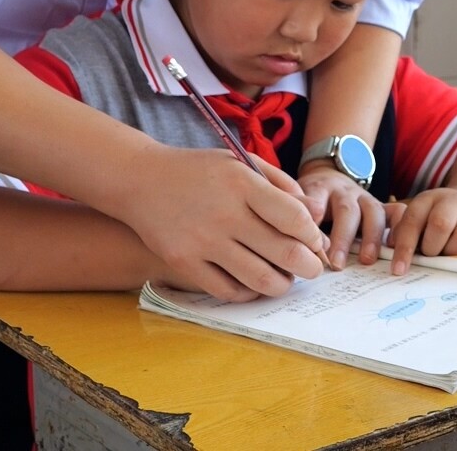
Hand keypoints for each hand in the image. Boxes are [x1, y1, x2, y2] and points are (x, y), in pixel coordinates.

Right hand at [115, 143, 327, 301]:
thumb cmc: (201, 172)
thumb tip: (316, 217)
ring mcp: (202, 241)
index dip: (313, 235)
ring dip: (282, 284)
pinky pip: (228, 291)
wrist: (140, 180)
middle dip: (309, 266)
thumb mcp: (243, 163)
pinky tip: (254, 282)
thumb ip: (283, 186)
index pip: (295, 219)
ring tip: (285, 278)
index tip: (314, 241)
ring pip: (260, 279)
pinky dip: (249, 292)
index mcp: (242, 183)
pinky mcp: (183, 262)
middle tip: (313, 268)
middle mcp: (224, 213)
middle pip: (284, 253)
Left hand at [297, 162, 387, 270]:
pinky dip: (399, 227)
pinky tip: (394, 244)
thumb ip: (295, 214)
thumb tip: (295, 242)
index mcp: (320, 188)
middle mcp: (345, 191)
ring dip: (371, 237)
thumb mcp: (295, 198)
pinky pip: (396, 212)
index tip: (311, 241)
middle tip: (336, 264)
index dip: (314, 218)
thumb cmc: (308, 197)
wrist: (327, 175)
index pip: (316, 199)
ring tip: (366, 260)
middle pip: (346, 211)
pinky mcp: (380, 206)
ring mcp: (365, 197)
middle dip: (342, 238)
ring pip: (373, 212)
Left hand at [383, 188, 456, 274]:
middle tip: (431, 255)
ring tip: (449, 254)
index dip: (405, 247)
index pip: (412, 221)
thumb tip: (395, 257)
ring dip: (452, 255)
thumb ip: (405, 235)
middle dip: (432, 249)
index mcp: (428, 199)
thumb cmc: (440, 220)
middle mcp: (452, 199)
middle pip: (440, 225)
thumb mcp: (421, 221)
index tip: (399, 270)